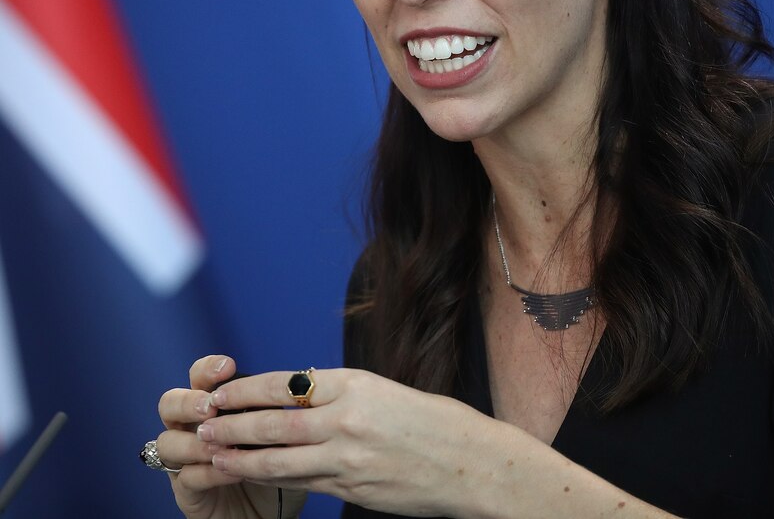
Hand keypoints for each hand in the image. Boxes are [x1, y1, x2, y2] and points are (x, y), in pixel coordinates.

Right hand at [156, 355, 304, 518]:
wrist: (270, 507)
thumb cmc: (272, 460)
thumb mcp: (277, 431)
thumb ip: (267, 411)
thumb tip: (275, 394)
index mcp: (212, 404)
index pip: (198, 376)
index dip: (207, 368)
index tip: (228, 368)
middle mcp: (192, 427)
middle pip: (169, 403)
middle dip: (188, 402)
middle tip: (210, 408)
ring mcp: (184, 459)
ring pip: (167, 441)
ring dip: (196, 442)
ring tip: (224, 446)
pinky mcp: (185, 490)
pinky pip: (187, 476)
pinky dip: (211, 472)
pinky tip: (236, 472)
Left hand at [196, 367, 501, 517]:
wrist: (472, 464)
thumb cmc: (435, 422)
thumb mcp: (387, 392)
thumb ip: (344, 396)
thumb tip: (305, 398)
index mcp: (356, 384)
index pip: (287, 384)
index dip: (247, 390)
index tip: (220, 392)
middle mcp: (347, 418)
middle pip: (275, 422)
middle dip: (234, 424)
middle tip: (202, 425)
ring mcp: (348, 457)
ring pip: (281, 457)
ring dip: (241, 457)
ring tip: (212, 454)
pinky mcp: (353, 489)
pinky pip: (302, 483)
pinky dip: (270, 479)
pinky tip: (252, 477)